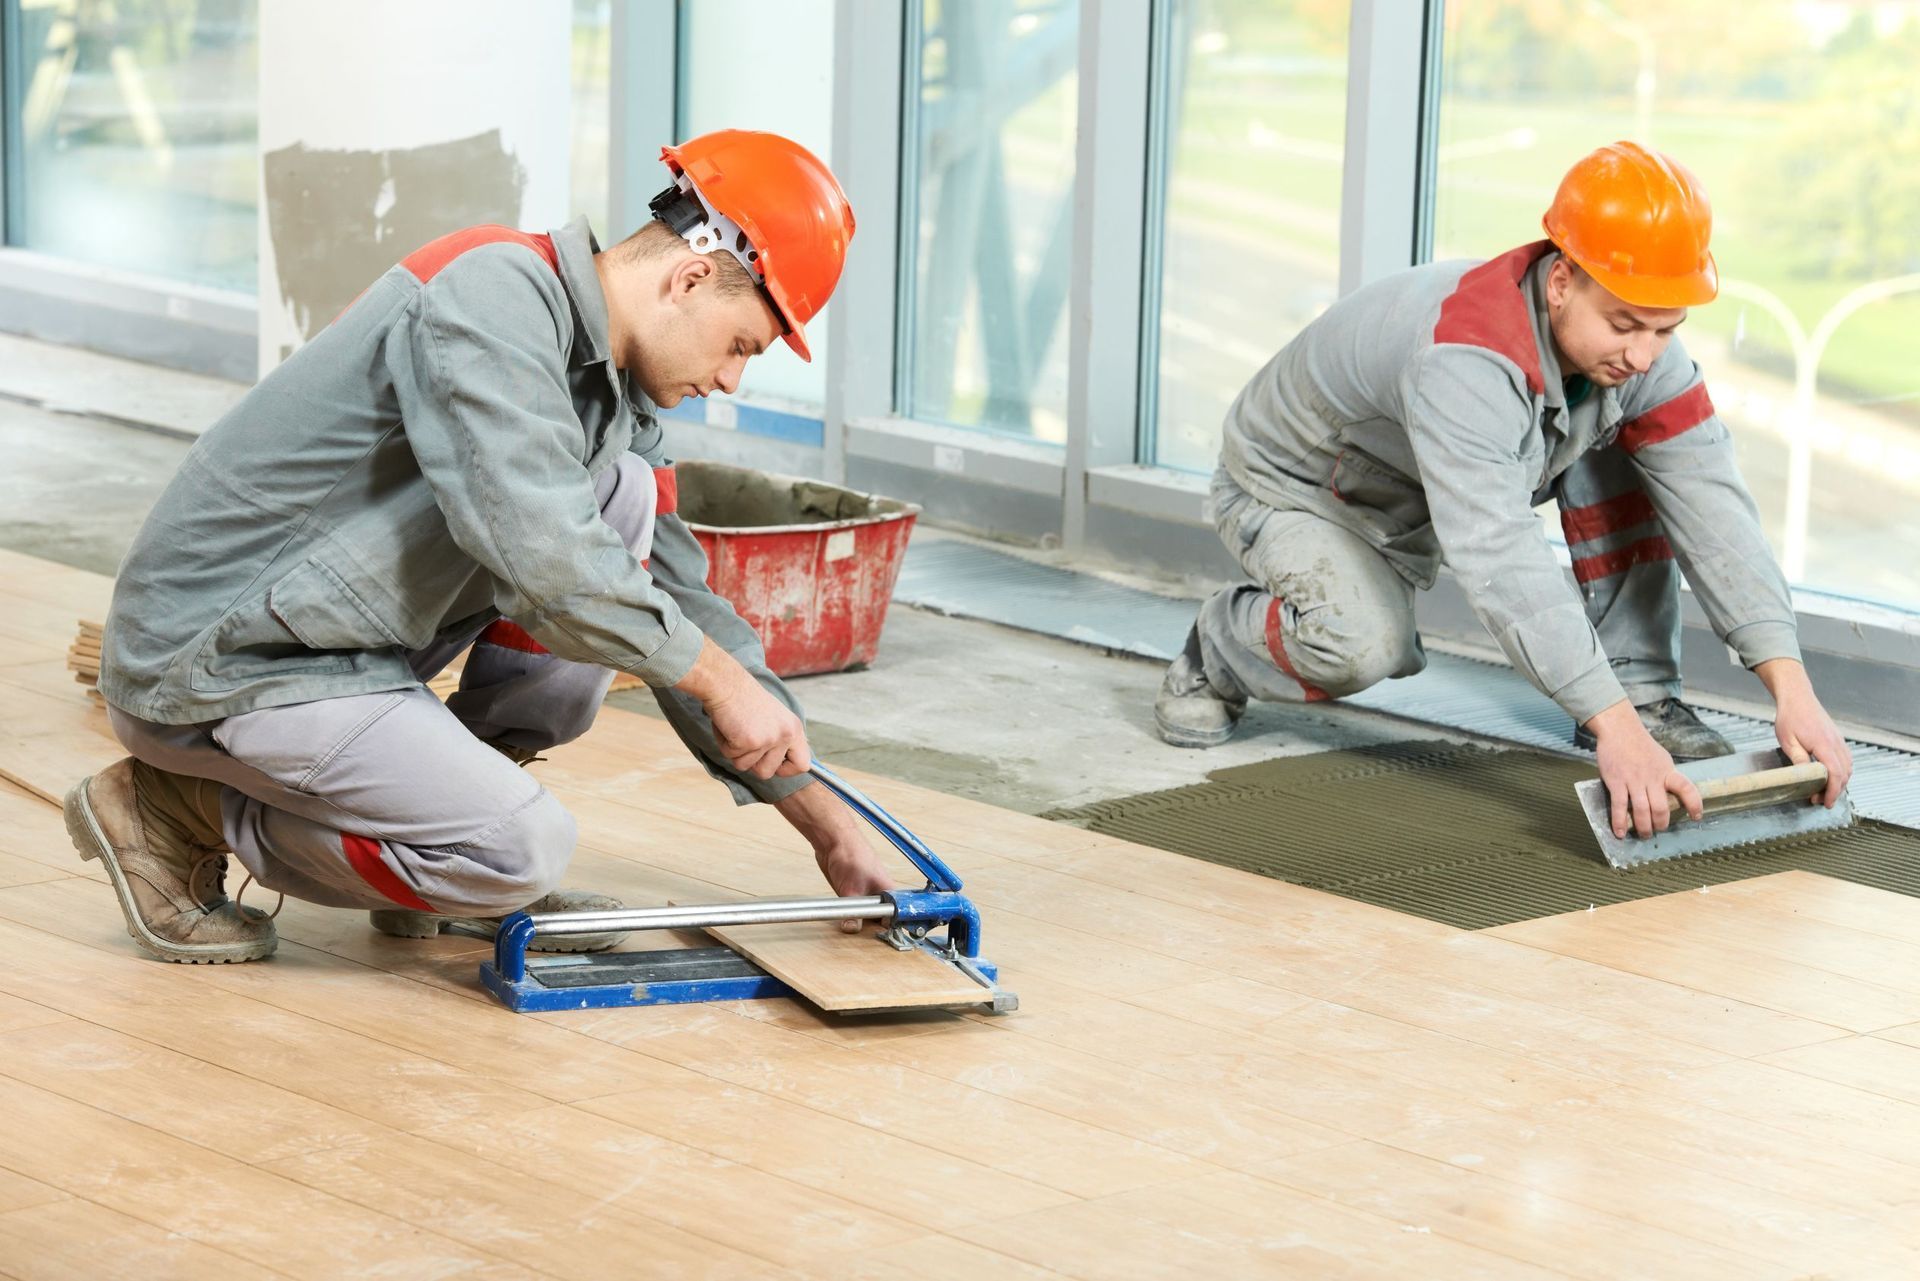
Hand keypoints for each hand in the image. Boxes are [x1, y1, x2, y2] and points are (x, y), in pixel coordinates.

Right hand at [675, 639, 810, 778]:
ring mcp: (769, 739)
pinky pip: (731, 756)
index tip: (773, 765)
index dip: (786, 770)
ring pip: (746, 767)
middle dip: (751, 763)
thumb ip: (778, 739)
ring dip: (735, 752)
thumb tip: (778, 765)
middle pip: (768, 772)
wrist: (726, 683)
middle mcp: (785, 735)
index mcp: (794, 728)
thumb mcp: (773, 718)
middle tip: (744, 742)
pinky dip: (724, 744)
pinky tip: (728, 725)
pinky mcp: (749, 742)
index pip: (803, 764)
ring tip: (736, 729)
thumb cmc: (744, 699)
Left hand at [775, 783, 899, 931]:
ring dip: (859, 920)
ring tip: (851, 926)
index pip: (896, 916)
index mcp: (888, 891)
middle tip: (864, 938)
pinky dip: (849, 913)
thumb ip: (853, 912)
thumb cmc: (851, 856)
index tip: (887, 940)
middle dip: (871, 927)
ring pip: (866, 914)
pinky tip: (843, 917)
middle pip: (880, 918)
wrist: (832, 840)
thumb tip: (852, 929)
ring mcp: (866, 892)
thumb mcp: (851, 890)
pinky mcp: (852, 892)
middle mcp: (880, 893)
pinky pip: (854, 909)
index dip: (892, 928)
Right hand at [1585, 699, 1702, 838]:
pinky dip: (1620, 822)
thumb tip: (1671, 793)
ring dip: (1643, 827)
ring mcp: (1634, 780)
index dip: (1694, 804)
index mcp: (1667, 771)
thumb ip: (1665, 775)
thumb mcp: (1660, 758)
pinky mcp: (1617, 781)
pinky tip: (1619, 832)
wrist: (1619, 729)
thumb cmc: (1640, 744)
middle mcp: (1653, 777)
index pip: (1686, 788)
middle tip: (1657, 830)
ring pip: (1642, 810)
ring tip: (1643, 834)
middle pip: (1661, 807)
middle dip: (1660, 824)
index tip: (1696, 817)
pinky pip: (1619, 806)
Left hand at [1756, 659, 1851, 806]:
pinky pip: (1846, 759)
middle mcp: (1836, 743)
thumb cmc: (1790, 717)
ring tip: (1823, 791)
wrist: (1798, 697)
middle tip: (1820, 800)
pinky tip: (1830, 777)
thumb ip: (1799, 760)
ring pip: (1848, 767)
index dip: (1832, 791)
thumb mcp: (1788, 741)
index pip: (1835, 774)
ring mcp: (1839, 740)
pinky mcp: (1838, 739)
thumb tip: (1807, 778)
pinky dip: (1842, 771)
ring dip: (1839, 782)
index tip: (1826, 803)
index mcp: (1824, 745)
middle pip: (1844, 774)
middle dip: (1835, 790)